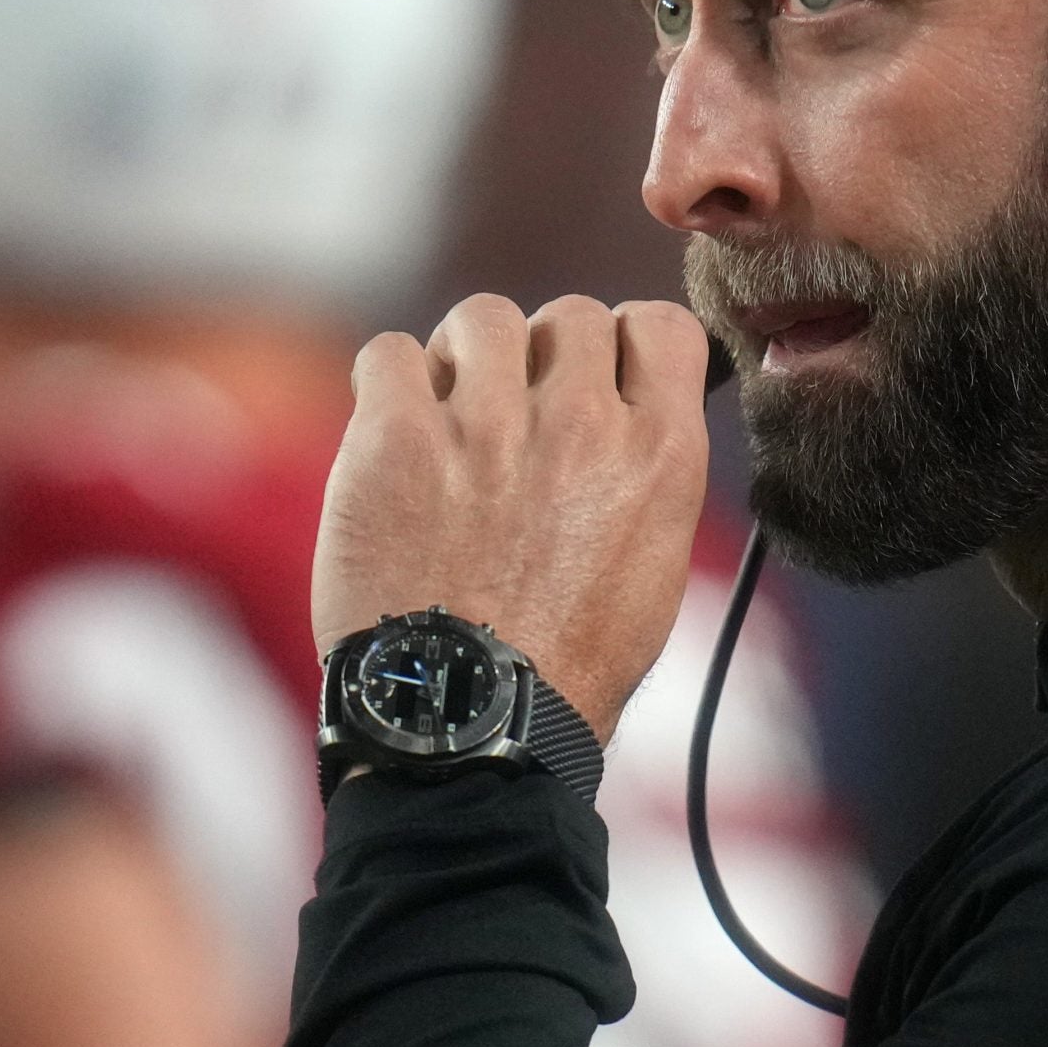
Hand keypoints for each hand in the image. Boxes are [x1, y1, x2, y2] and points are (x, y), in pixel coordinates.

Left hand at [312, 294, 710, 740]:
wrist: (469, 730)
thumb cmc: (566, 664)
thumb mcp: (654, 563)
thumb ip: (647, 467)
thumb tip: (629, 402)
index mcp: (659, 455)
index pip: (657, 324)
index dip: (623, 345)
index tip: (597, 380)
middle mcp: (582, 425)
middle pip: (570, 316)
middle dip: (543, 358)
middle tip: (515, 420)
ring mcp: (488, 428)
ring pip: (482, 318)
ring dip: (465, 360)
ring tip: (452, 421)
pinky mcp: (397, 441)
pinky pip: (388, 354)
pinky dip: (388, 385)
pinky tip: (396, 437)